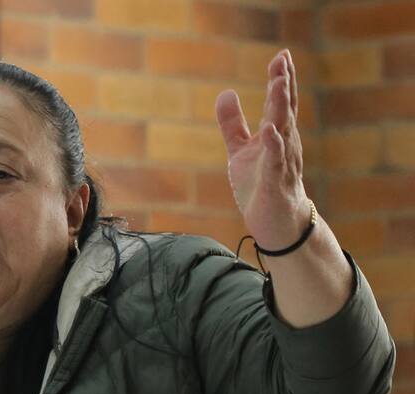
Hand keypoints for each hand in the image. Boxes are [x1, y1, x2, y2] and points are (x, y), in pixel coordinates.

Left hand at [216, 49, 309, 249]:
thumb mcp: (241, 150)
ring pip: (283, 131)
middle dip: (283, 85)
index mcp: (275, 134)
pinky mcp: (275, 183)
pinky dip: (273, 146)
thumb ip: (232, 123)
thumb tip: (225, 92)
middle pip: (284, 110)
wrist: (278, 223)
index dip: (280, 79)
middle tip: (283, 60)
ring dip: (280, 108)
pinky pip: (275, 162)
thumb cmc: (260, 184)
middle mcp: (284, 144)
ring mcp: (282, 162)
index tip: (281, 55)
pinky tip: (270, 131)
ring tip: (278, 84)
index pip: (279, 102)